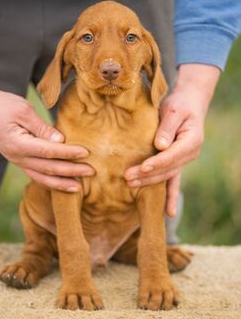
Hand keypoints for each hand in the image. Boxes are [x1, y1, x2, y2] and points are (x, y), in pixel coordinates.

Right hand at [0, 60, 92, 190]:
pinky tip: (63, 184)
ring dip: (61, 183)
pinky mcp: (19, 161)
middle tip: (91, 172)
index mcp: (18, 144)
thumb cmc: (4, 106)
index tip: (86, 153)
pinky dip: (51, 181)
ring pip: (42, 177)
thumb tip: (60, 141)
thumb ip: (42, 128)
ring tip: (80, 187)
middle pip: (48, 168)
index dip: (68, 153)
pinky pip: (37, 175)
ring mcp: (17, 161)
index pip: (49, 151)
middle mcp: (17, 157)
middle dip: (71, 171)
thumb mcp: (24, 111)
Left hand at [125, 64, 220, 215]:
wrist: (189, 105)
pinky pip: (173, 181)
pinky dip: (171, 197)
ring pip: (166, 176)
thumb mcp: (173, 110)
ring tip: (129, 184)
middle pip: (167, 169)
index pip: (172, 156)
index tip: (142, 167)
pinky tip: (168, 213)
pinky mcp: (177, 163)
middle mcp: (189, 154)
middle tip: (127, 178)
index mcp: (191, 141)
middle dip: (147, 175)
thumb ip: (167, 127)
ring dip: (148, 182)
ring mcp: (183, 161)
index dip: (157, 163)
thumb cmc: (179, 105)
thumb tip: (160, 146)